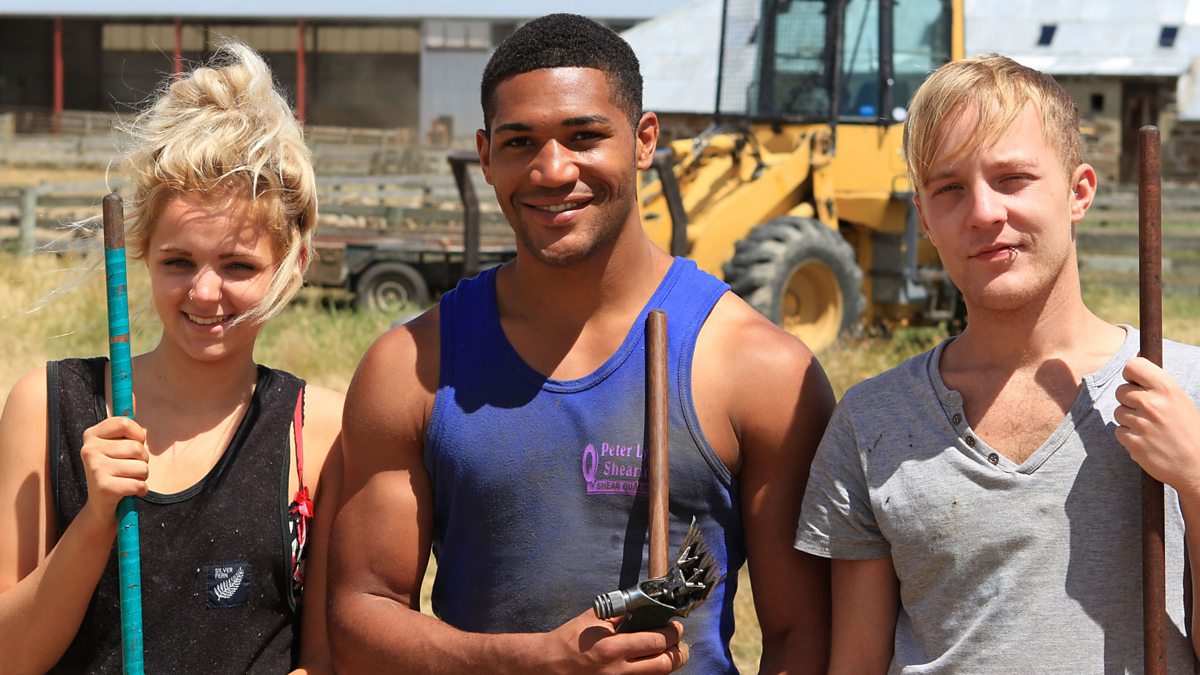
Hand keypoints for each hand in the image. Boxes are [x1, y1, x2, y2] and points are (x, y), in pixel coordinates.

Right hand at [78, 416, 149, 523]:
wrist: (101, 506)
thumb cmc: (115, 470)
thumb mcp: (118, 445)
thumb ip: (125, 424)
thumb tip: (131, 393)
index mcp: (91, 434)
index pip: (125, 422)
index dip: (138, 435)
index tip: (134, 444)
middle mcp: (89, 449)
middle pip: (137, 447)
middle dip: (143, 460)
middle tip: (129, 468)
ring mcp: (94, 468)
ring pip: (142, 467)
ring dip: (142, 476)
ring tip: (127, 479)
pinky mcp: (103, 487)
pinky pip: (139, 484)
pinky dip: (141, 489)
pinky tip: (130, 492)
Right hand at [544, 609, 687, 673]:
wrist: (549, 665)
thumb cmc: (570, 640)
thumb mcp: (594, 619)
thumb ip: (620, 613)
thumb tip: (645, 605)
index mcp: (613, 648)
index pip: (656, 642)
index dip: (671, 633)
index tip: (674, 626)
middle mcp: (618, 671)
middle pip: (664, 665)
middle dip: (676, 652)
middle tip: (676, 642)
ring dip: (665, 664)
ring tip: (665, 652)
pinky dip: (650, 673)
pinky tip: (647, 664)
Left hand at [1114, 357, 1199, 493]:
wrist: (1196, 465)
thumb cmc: (1189, 430)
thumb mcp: (1180, 400)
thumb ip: (1157, 385)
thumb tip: (1133, 363)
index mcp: (1167, 388)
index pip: (1133, 365)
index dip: (1131, 374)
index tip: (1136, 382)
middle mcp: (1152, 403)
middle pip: (1120, 391)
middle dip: (1129, 401)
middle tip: (1148, 412)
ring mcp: (1141, 423)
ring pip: (1118, 412)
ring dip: (1129, 420)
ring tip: (1151, 428)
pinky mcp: (1133, 442)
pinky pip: (1119, 431)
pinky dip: (1129, 436)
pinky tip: (1146, 441)